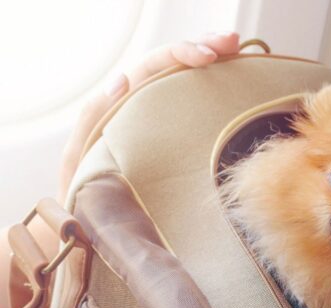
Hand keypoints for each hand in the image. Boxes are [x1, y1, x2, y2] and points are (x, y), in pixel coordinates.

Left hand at [57, 32, 241, 201]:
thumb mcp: (80, 160)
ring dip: (214, 57)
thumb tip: (121, 80)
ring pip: (189, 79)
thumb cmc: (85, 198)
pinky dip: (220, 85)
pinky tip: (238, 75)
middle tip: (232, 43)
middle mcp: (143, 106)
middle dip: (203, 46)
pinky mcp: (183, 139)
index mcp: (120, 106)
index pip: (151, 68)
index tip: (208, 58)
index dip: (180, 55)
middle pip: (174, 64)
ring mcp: (164, 121)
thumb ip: (93, 120)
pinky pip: (201, 105)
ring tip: (237, 48)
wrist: (95, 230)